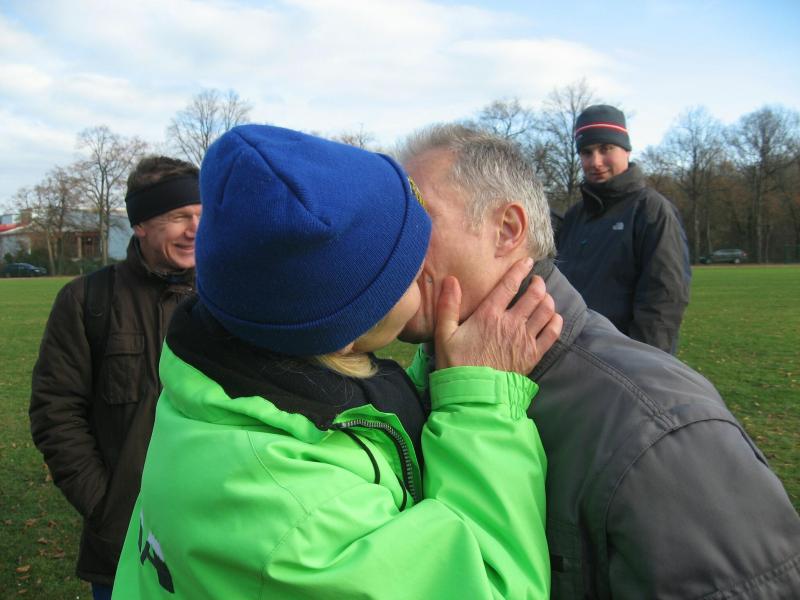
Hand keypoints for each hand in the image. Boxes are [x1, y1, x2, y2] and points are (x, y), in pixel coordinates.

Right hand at [434, 257, 561, 372]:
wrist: (473, 395)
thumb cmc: (456, 365)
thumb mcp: (444, 334)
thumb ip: (447, 306)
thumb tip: (451, 280)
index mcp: (489, 315)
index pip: (510, 285)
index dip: (521, 270)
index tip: (528, 261)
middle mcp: (511, 323)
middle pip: (535, 295)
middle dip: (539, 284)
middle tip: (537, 282)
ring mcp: (524, 339)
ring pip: (546, 311)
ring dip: (548, 300)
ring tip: (545, 298)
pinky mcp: (533, 355)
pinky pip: (553, 333)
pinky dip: (556, 321)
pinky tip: (553, 318)